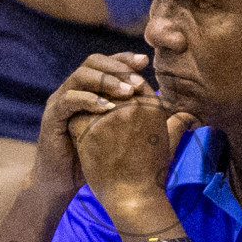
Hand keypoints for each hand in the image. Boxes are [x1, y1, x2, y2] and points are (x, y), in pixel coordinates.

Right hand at [33, 52, 154, 197]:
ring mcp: (60, 101)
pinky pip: (68, 100)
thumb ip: (155, 124)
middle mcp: (74, 89)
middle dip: (118, 68)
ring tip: (126, 92)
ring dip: (105, 81)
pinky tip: (107, 108)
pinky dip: (88, 100)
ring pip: (80, 76)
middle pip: (93, 62)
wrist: (64, 182)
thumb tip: (189, 116)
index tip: (146, 62)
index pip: (108, 63)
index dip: (126, 59)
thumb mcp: (127, 137)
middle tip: (138, 80)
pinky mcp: (52, 116)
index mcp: (91, 89)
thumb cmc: (96, 161)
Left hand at [72, 91, 197, 238]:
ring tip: (94, 134)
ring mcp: (109, 115)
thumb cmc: (152, 174)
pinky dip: (76, 128)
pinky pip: (76, 116)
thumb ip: (176, 124)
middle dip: (103, 100)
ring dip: (88, 113)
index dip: (121, 91)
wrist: (134, 198)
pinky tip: (83, 143)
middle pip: (110, 87)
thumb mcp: (168, 144)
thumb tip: (189, 116)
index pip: (132, 82)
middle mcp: (131, 105)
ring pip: (90, 99)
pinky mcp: (89, 128)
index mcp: (151, 105)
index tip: (117, 109)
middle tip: (103, 126)